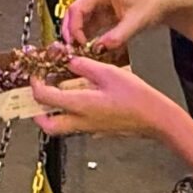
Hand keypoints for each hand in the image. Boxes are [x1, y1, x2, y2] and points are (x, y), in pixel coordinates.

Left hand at [31, 57, 178, 140]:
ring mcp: (90, 128)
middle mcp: (82, 121)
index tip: (36, 75)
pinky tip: (79, 100)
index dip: (35, 85)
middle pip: (48, 126)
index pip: (45, 98)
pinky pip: (77, 126)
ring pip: (61, 128)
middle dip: (37, 112)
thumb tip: (69, 61)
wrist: (156, 118)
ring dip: (53, 114)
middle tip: (37, 97)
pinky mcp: (99, 130)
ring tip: (56, 96)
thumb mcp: (109, 72)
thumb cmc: (137, 97)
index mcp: (80, 105)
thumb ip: (85, 66)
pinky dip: (70, 115)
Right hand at [61, 0, 174, 51]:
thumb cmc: (152, 4)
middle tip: (72, 49)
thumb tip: (100, 48)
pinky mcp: (102, 14)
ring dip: (77, 36)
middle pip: (74, 14)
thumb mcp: (136, 22)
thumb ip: (118, 36)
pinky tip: (87, 48)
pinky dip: (86, 37)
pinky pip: (89, 26)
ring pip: (79, 21)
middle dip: (71, 32)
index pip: (77, 8)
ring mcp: (98, 5)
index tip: (78, 43)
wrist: (164, 3)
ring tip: (79, 51)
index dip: (74, 27)